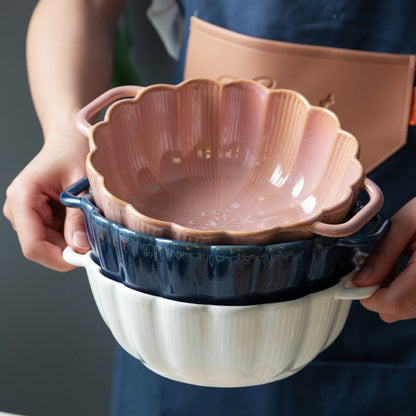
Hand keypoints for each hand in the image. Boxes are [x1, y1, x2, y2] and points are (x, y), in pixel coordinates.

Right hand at [3, 132, 89, 270]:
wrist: (68, 140)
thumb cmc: (72, 152)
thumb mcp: (80, 183)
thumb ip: (78, 216)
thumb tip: (80, 247)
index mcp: (22, 198)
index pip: (33, 245)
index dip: (59, 257)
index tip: (84, 257)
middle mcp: (19, 209)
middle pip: (42, 248)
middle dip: (70, 249)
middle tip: (96, 238)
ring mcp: (27, 215)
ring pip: (50, 245)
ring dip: (72, 240)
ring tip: (88, 217)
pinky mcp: (37, 217)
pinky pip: (55, 236)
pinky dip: (72, 233)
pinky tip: (80, 215)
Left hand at [352, 198, 415, 321]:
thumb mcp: (406, 223)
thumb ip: (382, 254)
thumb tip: (359, 281)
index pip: (391, 303)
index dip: (366, 294)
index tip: (355, 278)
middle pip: (396, 312)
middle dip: (376, 292)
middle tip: (378, 265)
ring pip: (405, 311)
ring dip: (390, 293)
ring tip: (395, 264)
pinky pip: (415, 305)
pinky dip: (403, 292)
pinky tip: (405, 270)